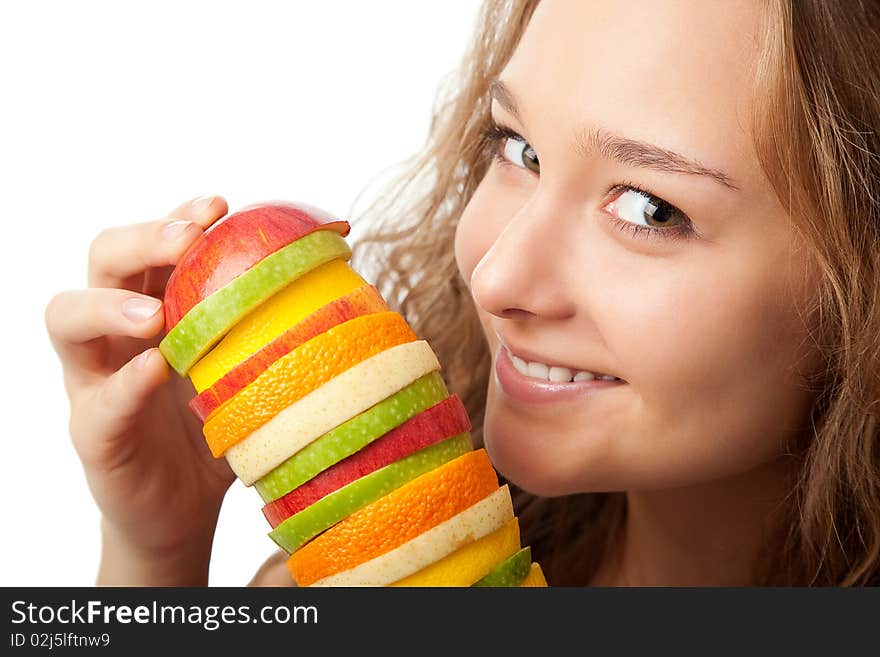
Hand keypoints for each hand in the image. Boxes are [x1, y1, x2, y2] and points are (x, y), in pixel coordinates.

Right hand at [45, 196, 235, 584]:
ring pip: (67, 318)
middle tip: (187, 239)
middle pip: (103, 261)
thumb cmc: (219, 429)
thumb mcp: (247, 370)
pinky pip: (98, 401)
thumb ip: (269, 329)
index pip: (154, 246)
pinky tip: (153, 370)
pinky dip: (125, 383)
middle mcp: (118, 331)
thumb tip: (345, 283)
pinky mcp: (94, 432)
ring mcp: (96, 380)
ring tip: (153, 315)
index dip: (178, 216)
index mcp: (157, 306)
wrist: (186, 509)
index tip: (219, 205)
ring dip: (110, 305)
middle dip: (143, 239)